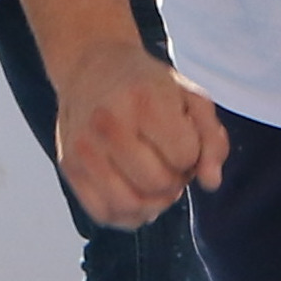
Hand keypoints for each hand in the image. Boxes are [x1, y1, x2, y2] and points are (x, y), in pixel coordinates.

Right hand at [53, 45, 226, 229]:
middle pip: (159, 184)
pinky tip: (134, 193)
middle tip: (168, 161)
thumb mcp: (190, 98)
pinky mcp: (69, 167)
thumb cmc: (147, 85)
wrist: (91, 67)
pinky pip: (104, 213)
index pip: (184, 155)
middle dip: (174, 179)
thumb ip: (212, 140)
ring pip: (131, 206)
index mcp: (144, 100)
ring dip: (153, 202)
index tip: (180, 139)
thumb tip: (210, 183)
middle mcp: (108, 125)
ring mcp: (84, 148)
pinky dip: (127, 214)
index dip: (191, 153)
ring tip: (153, 180)